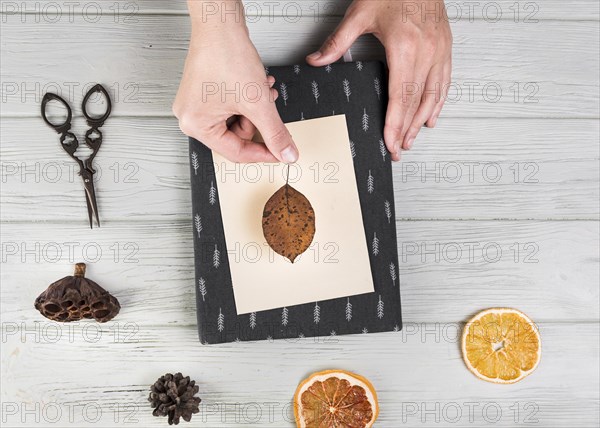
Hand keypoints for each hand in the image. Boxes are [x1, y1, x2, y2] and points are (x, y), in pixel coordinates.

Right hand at [174, 3, 297, 162]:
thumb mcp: (258, 103)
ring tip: (263, 92)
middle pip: (236, 137)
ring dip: (256, 109)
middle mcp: (191, 117)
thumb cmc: (225, 54)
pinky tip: (257, 87)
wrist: (220, 23)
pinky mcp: (204, 92)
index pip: (236, 153)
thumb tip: (285, 153)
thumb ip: (275, 133)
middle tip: (269, 109)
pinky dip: (248, 100)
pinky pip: (231, 108)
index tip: (280, 153)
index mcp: (196, 126)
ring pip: (236, 121)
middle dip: (258, 122)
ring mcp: (196, 104)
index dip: (263, 153)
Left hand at [306, 0, 451, 160]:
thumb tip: (316, 61)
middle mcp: (426, 53)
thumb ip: (338, 42)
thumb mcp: (360, 13)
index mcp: (405, 48)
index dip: (394, 124)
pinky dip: (439, 102)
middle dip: (407, 130)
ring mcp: (439, 51)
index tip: (390, 143)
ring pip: (433, 96)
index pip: (399, 98)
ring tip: (412, 139)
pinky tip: (432, 115)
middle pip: (416, 102)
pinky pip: (445, 81)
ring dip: (422, 121)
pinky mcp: (446, 46)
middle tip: (399, 150)